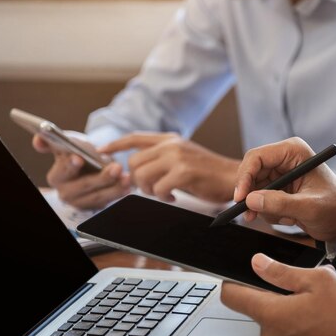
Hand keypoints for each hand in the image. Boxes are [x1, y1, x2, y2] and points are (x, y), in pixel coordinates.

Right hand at [33, 134, 131, 209]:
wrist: (89, 167)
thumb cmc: (77, 153)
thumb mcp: (64, 145)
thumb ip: (51, 142)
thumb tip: (38, 139)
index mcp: (56, 176)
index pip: (62, 172)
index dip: (70, 165)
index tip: (79, 157)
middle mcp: (66, 192)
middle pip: (84, 186)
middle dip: (101, 177)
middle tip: (115, 168)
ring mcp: (82, 202)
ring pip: (99, 196)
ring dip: (114, 187)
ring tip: (126, 177)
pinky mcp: (95, 207)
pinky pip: (109, 201)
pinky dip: (119, 193)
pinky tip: (128, 186)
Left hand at [100, 132, 239, 202]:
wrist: (234, 177)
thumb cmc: (209, 172)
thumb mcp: (184, 157)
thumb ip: (162, 158)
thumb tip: (138, 169)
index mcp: (170, 139)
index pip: (135, 138)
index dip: (115, 145)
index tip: (101, 151)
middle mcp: (171, 144)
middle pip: (133, 162)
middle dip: (138, 180)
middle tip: (153, 188)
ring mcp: (177, 156)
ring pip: (142, 176)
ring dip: (149, 190)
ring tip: (165, 193)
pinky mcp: (184, 171)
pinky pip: (159, 188)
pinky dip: (164, 197)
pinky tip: (175, 197)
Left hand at [221, 253, 335, 335]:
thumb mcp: (317, 280)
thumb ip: (282, 272)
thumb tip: (257, 262)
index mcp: (271, 313)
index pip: (231, 296)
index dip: (231, 280)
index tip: (237, 271)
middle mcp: (269, 334)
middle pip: (255, 305)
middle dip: (273, 291)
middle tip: (299, 284)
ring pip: (273, 316)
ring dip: (287, 305)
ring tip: (314, 300)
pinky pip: (285, 329)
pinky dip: (296, 319)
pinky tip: (317, 314)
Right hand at [234, 137, 335, 243]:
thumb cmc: (335, 208)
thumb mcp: (309, 207)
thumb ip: (280, 203)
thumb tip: (251, 200)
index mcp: (293, 152)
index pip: (257, 157)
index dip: (245, 176)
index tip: (240, 198)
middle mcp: (284, 159)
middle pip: (251, 173)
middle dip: (251, 196)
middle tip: (250, 215)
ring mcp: (280, 173)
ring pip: (254, 189)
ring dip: (265, 208)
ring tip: (288, 218)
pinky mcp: (278, 187)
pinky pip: (260, 199)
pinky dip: (269, 212)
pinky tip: (290, 218)